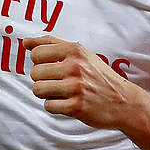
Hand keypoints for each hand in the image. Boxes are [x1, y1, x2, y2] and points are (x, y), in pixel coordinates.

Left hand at [24, 35, 144, 130]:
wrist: (124, 101)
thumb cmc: (98, 75)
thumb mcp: (80, 53)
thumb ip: (51, 44)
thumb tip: (25, 42)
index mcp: (74, 50)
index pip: (36, 53)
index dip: (40, 63)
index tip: (52, 67)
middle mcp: (75, 66)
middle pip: (35, 73)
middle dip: (43, 79)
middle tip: (58, 82)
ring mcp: (76, 87)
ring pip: (38, 89)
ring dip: (46, 94)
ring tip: (61, 93)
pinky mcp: (77, 107)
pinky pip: (48, 106)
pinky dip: (55, 106)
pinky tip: (67, 103)